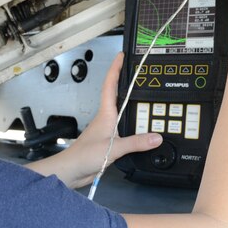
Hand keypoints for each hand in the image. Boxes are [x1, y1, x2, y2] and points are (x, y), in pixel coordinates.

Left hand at [64, 53, 161, 185]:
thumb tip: (156, 137)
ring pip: (121, 111)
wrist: (71, 171)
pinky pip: (123, 128)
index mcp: (105, 114)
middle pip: (116, 95)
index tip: (121, 56)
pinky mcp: (108, 141)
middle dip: (125, 81)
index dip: (115, 69)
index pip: (110, 85)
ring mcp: (106, 129)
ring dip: (130, 102)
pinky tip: (140, 127)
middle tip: (137, 71)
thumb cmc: (83, 156)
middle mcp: (106, 119)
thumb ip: (136, 143)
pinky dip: (133, 124)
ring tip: (143, 94)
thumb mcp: (113, 148)